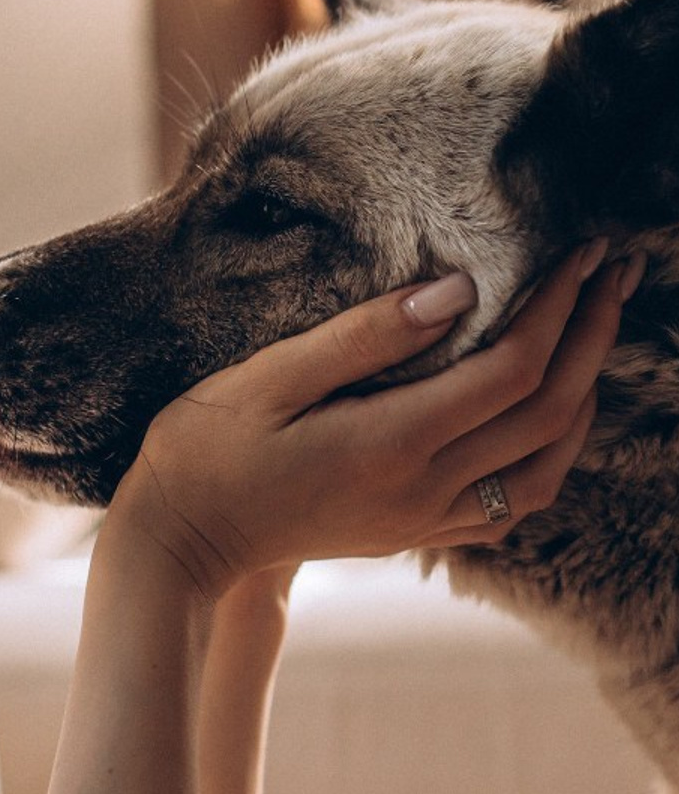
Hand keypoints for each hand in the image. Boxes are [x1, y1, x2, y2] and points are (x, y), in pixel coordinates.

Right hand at [113, 242, 637, 600]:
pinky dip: (551, 453)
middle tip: (614, 273)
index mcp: (390, 441)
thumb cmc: (205, 450)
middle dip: (593, 337)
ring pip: (546, 467)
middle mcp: (423, 488)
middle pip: (547, 415)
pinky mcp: (412, 532)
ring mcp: (422, 518)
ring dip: (585, 398)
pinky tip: (547, 417)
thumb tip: (456, 290)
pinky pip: (513, 503)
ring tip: (596, 334)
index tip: (580, 253)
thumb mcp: (266, 378)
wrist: (179, 540)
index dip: (559, 308)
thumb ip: (362, 336)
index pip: (512, 369)